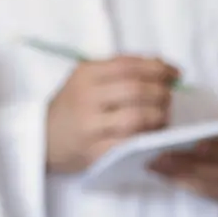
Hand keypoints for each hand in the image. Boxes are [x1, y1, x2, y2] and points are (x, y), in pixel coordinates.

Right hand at [46, 56, 178, 173]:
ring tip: (162, 117)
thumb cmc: (71, 106)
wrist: (42, 137)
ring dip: (160, 116)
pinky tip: (153, 135)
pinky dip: (149, 138)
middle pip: (137, 90)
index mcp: (85, 74)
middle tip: (169, 97)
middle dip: (163, 93)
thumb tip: (162, 66)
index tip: (175, 74)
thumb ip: (119, 69)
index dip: (158, 68)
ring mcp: (90, 126)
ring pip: (138, 117)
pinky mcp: (95, 151)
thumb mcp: (86, 79)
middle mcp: (87, 97)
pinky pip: (131, 143)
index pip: (129, 65)